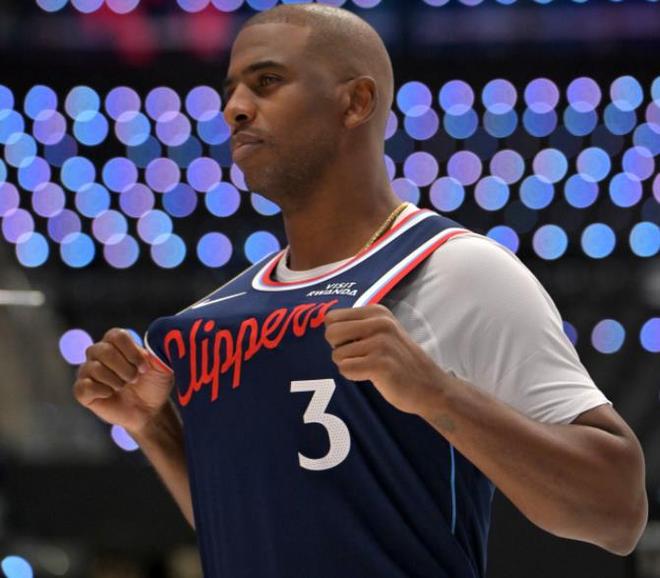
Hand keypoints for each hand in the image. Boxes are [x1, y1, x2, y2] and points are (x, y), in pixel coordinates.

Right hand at [73, 328, 173, 434]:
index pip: (116, 335)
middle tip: (134, 379)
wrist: (149, 410)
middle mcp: (99, 353)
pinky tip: (110, 394)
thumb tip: (158, 336)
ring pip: (92, 368)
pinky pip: (83, 386)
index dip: (131, 352)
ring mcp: (88, 371)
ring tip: (124, 387)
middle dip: (124, 368)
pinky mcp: (82, 391)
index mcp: (116, 342)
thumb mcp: (162, 366)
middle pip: (103, 350)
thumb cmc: (154, 384)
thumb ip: (159, 350)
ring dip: (115, 381)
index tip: (144, 367)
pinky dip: (101, 391)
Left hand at [324, 304, 442, 415]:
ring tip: (371, 366)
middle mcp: (379, 323)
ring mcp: (380, 343)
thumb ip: (358, 325)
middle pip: (330, 333)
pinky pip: (346, 369)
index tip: (357, 343)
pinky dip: (354, 376)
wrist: (430, 386)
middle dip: (339, 349)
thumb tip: (325, 324)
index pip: (332, 317)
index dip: (338, 335)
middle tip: (360, 356)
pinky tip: (372, 375)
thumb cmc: (399, 361)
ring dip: (350, 365)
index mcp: (377, 312)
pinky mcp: (380, 364)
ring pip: (337, 355)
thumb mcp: (383, 332)